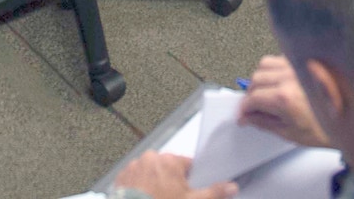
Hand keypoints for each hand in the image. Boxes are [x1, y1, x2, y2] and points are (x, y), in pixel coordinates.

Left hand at [114, 152, 235, 198]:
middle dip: (171, 183)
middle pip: (168, 170)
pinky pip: (134, 180)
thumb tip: (232, 187)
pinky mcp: (121, 178)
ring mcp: (134, 168)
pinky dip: (139, 188)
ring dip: (154, 185)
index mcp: (170, 160)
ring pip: (151, 175)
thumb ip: (214, 192)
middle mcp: (151, 159)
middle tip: (171, 197)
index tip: (187, 192)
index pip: (188, 165)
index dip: (190, 181)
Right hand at [237, 56, 329, 147]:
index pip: (252, 98)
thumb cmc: (325, 129)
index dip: (244, 109)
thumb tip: (247, 117)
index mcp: (284, 97)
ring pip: (265, 65)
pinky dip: (274, 69)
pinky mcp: (305, 62)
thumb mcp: (288, 132)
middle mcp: (290, 77)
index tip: (243, 115)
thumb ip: (263, 122)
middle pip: (256, 79)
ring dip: (261, 79)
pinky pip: (280, 59)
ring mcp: (298, 67)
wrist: (349, 122)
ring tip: (265, 94)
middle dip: (251, 95)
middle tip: (253, 108)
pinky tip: (279, 82)